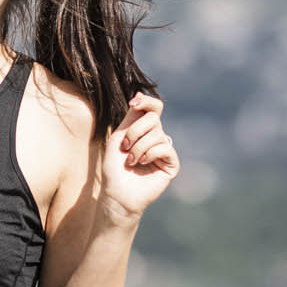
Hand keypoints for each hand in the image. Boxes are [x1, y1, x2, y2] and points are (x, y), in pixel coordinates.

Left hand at [100, 92, 177, 220]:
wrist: (117, 192)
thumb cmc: (114, 167)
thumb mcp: (119, 137)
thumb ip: (131, 117)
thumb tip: (140, 94)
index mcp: (144, 130)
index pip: (153, 108)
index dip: (146, 102)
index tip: (134, 103)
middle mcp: (156, 137)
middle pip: (153, 118)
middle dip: (135, 131)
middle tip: (124, 147)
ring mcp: (165, 150)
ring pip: (157, 134)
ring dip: (138, 147)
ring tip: (131, 161)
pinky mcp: (171, 164)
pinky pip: (164, 148)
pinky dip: (150, 154)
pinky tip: (142, 164)